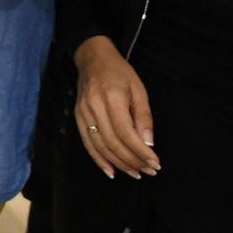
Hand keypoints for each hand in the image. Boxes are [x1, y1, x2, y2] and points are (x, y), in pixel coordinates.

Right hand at [71, 35, 158, 177]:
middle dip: (132, 161)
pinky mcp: (78, 118)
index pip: (126, 133)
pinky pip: (87, 144)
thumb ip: (144, 117)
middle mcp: (95, 107)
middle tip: (148, 171)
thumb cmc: (120, 73)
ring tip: (135, 173)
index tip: (154, 163)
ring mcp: (83, 114)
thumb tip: (148, 143)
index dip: (140, 151)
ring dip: (119, 163)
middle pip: (113, 143)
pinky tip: (111, 171)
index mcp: (112, 98)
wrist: (92, 59)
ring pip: (100, 146)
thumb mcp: (139, 90)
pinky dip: (99, 160)